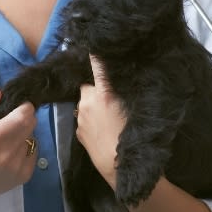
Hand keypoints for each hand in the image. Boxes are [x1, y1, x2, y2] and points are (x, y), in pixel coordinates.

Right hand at [0, 90, 37, 210]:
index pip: (23, 115)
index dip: (22, 106)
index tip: (12, 107)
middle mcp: (7, 155)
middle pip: (31, 124)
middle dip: (22, 117)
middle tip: (5, 122)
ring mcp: (18, 168)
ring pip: (33, 137)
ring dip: (22, 133)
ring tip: (3, 139)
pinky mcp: (24, 176)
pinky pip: (33, 151)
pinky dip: (24, 147)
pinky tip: (7, 152)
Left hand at [76, 55, 125, 189]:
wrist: (119, 169)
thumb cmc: (133, 138)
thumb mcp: (134, 109)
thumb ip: (123, 92)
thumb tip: (118, 81)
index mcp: (104, 93)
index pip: (97, 65)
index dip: (95, 54)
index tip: (91, 43)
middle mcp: (88, 102)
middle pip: (89, 86)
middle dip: (96, 90)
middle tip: (111, 100)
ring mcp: (80, 117)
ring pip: (85, 104)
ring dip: (92, 106)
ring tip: (107, 119)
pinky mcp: (77, 131)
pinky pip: (83, 119)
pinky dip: (90, 120)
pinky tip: (101, 131)